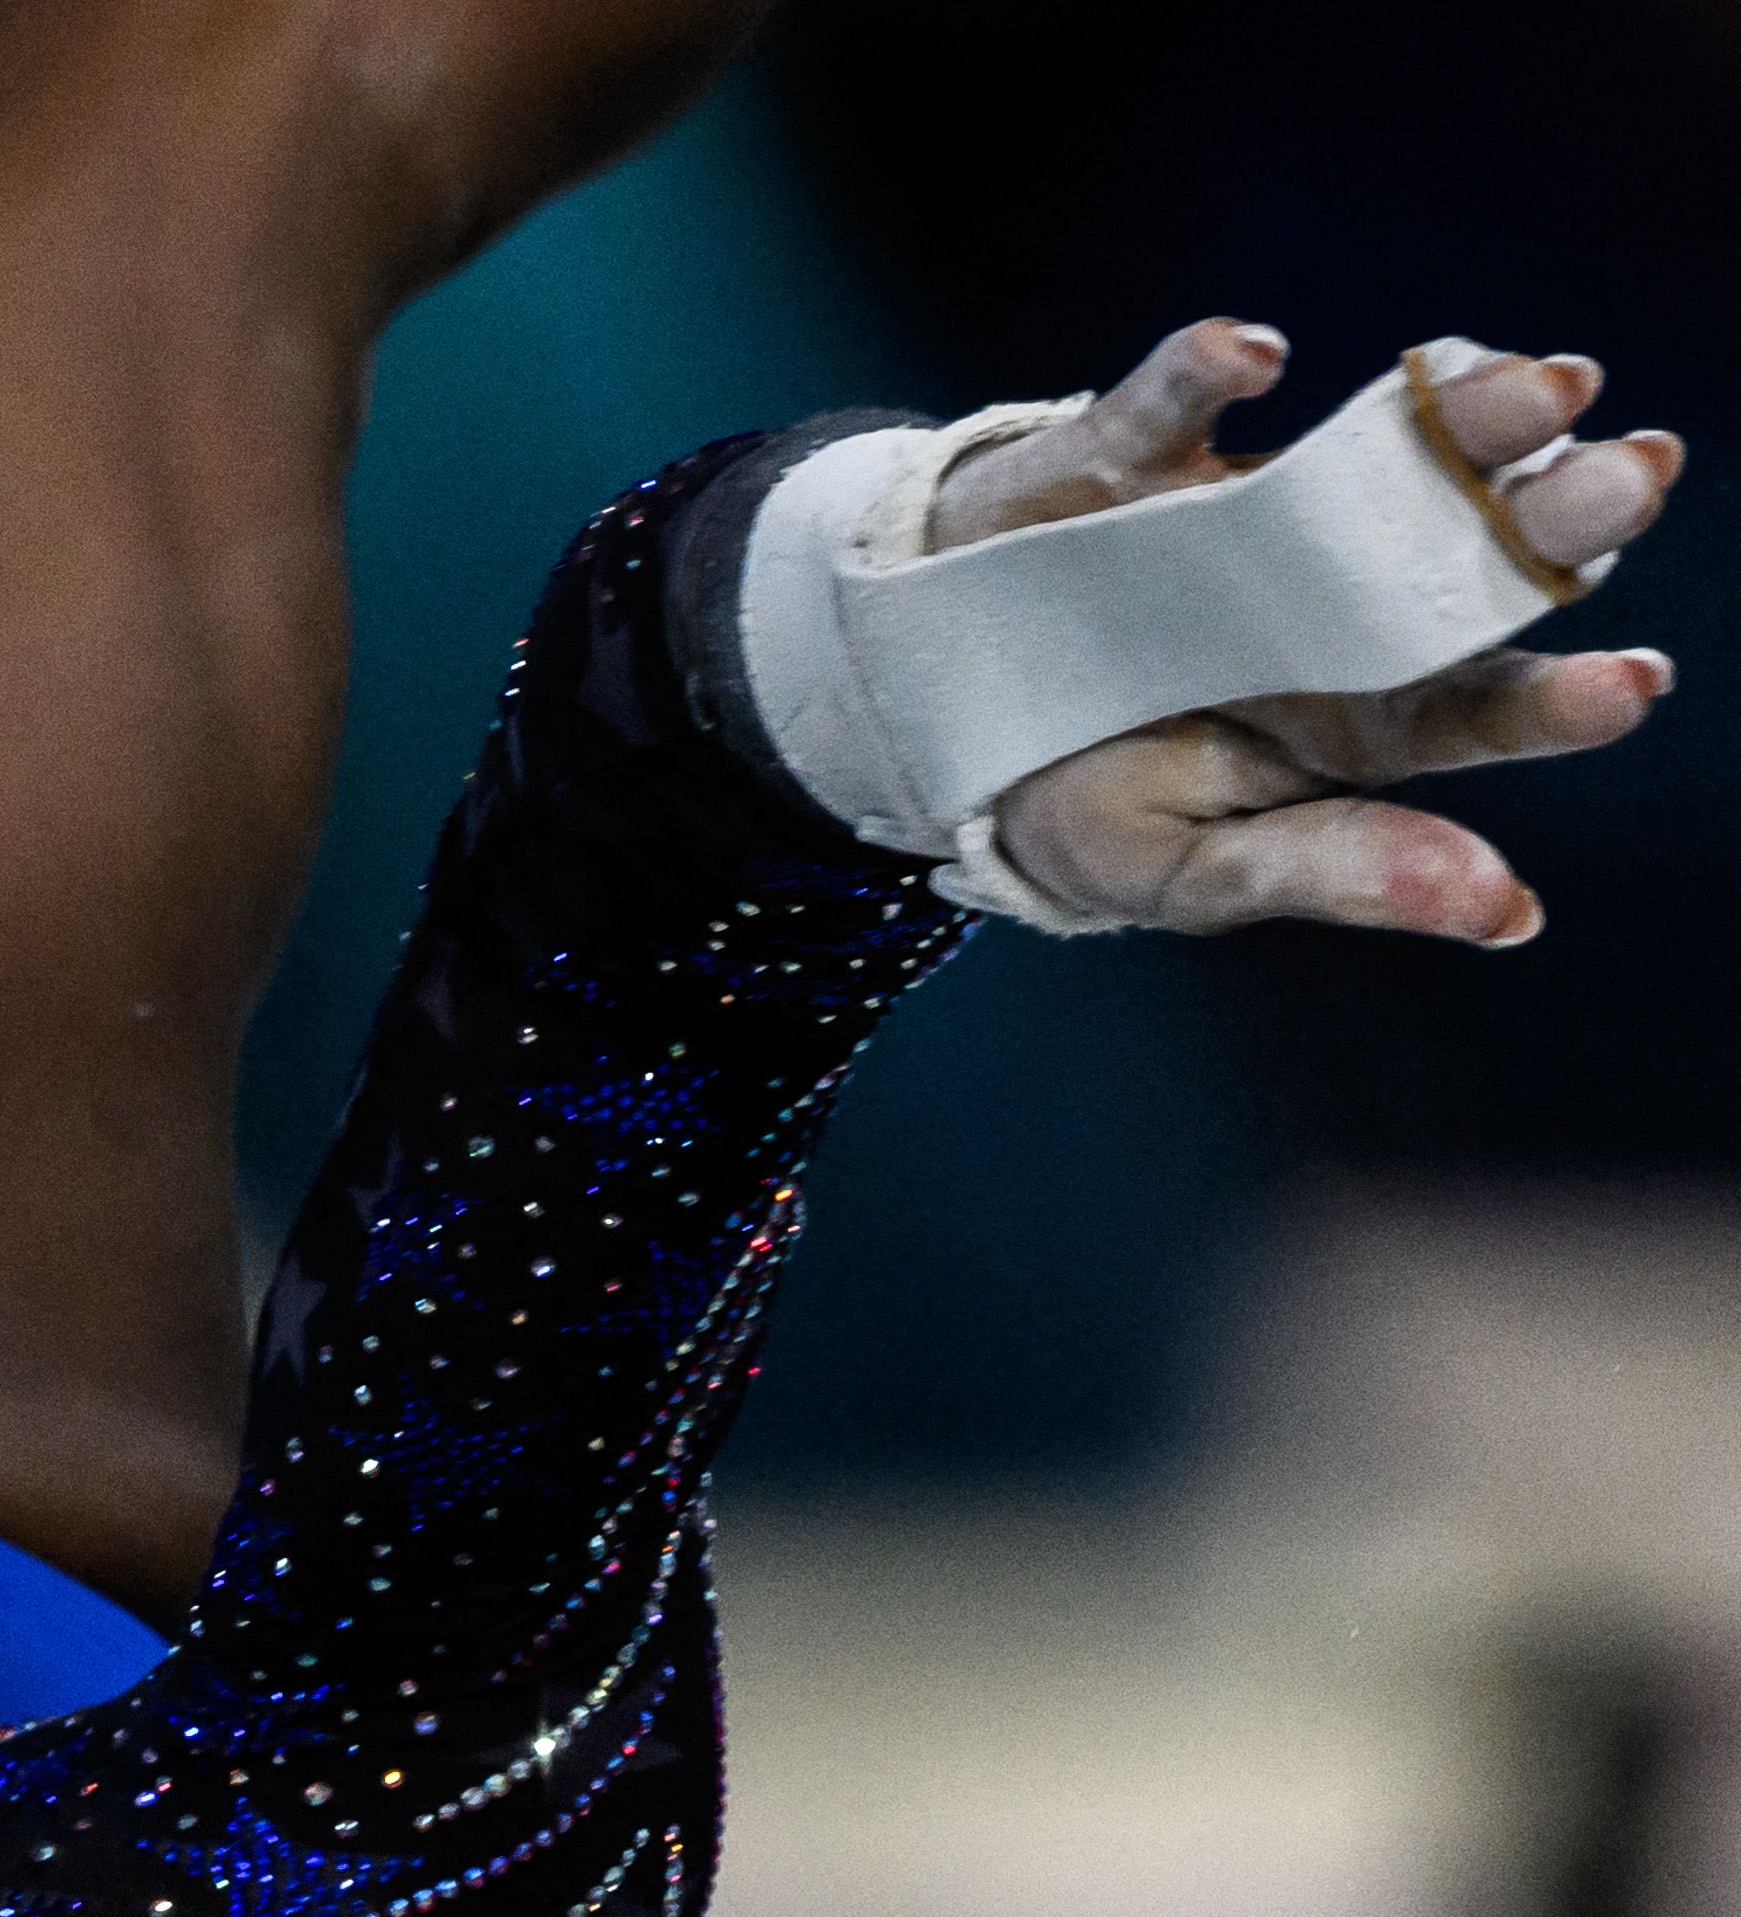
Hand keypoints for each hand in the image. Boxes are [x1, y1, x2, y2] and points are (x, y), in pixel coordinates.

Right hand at [924, 320, 1676, 941]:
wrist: (921, 707)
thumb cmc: (1075, 797)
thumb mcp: (1180, 869)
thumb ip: (1332, 873)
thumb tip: (1514, 916)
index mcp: (1357, 710)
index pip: (1480, 699)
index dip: (1557, 695)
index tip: (1630, 684)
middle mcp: (1333, 593)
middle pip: (1474, 550)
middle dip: (1564, 512)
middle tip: (1636, 474)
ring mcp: (1242, 511)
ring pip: (1379, 452)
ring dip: (1470, 411)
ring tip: (1547, 388)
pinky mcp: (1129, 454)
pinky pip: (1166, 403)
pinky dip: (1204, 371)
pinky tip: (1251, 359)